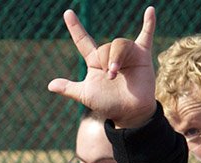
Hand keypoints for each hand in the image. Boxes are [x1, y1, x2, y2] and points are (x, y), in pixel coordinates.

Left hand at [47, 7, 156, 128]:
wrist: (128, 113)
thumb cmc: (107, 104)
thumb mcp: (86, 95)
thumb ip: (69, 88)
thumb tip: (50, 85)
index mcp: (94, 61)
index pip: (83, 41)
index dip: (75, 28)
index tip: (68, 13)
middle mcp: (109, 55)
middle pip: (105, 46)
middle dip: (105, 61)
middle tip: (109, 77)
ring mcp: (127, 54)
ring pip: (119, 44)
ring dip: (116, 59)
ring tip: (115, 73)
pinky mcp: (142, 55)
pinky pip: (146, 35)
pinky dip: (149, 23)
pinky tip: (150, 11)